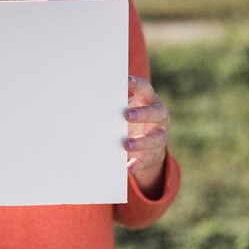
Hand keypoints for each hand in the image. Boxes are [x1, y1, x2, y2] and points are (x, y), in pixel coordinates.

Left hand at [124, 76, 168, 198]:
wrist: (147, 145)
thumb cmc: (130, 119)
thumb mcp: (126, 107)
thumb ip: (116, 101)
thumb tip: (89, 92)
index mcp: (150, 101)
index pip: (147, 90)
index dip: (138, 86)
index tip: (127, 81)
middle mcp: (159, 118)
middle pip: (156, 113)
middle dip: (143, 114)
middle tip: (127, 115)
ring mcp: (159, 136)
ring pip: (155, 139)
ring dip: (141, 142)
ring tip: (126, 144)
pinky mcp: (153, 154)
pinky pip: (146, 160)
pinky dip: (136, 164)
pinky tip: (128, 168)